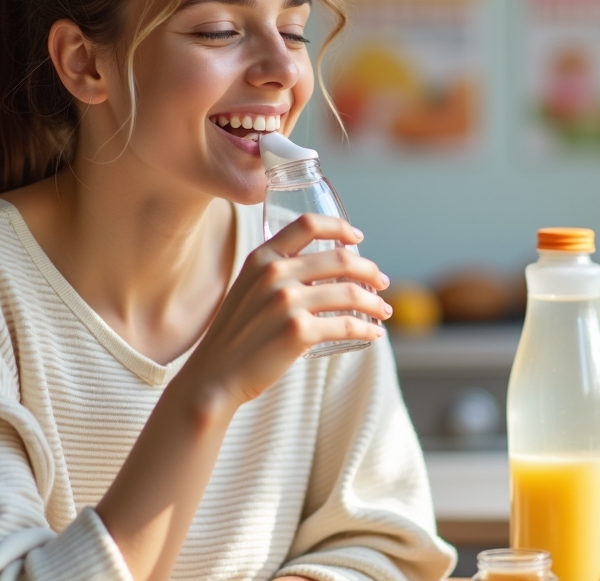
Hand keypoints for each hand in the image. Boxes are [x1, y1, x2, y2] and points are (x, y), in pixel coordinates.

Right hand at [181, 213, 390, 406]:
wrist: (215, 376)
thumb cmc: (237, 335)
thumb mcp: (248, 288)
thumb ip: (277, 273)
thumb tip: (323, 268)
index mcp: (262, 258)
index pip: (307, 224)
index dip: (339, 227)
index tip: (357, 238)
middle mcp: (275, 274)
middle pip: (341, 259)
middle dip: (370, 270)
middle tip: (381, 282)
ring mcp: (287, 303)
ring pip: (351, 294)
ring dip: (376, 302)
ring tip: (383, 310)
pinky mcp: (299, 333)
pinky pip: (348, 325)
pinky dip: (368, 329)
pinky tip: (374, 334)